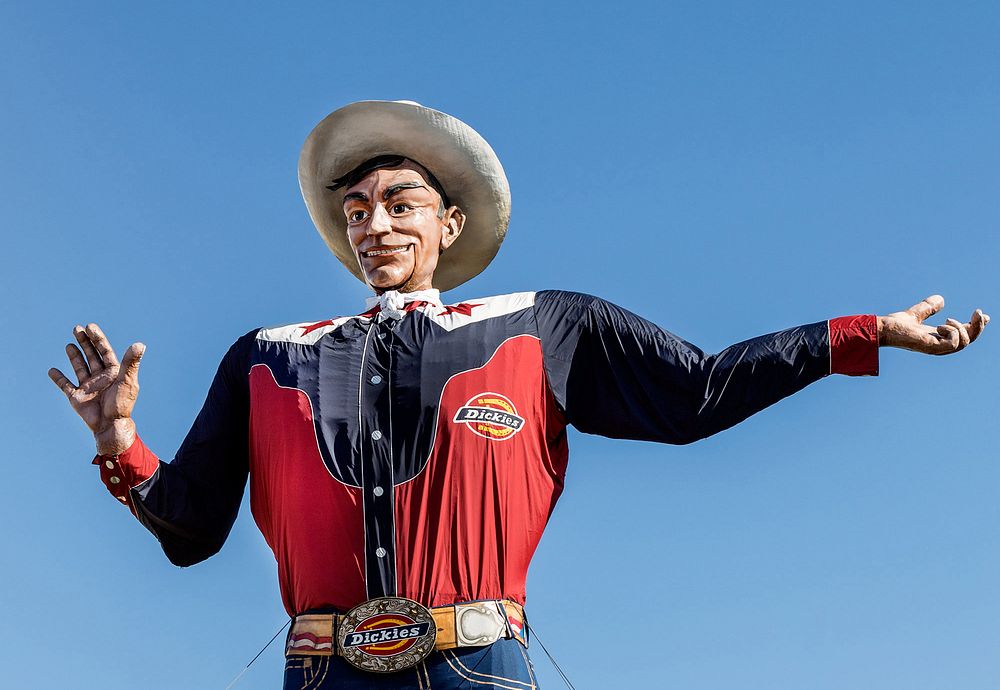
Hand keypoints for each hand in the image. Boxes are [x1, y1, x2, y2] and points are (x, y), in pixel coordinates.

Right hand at [48, 323, 145, 455]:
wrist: (110, 425)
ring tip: (69, 344)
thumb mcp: (127, 380)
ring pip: (80, 367)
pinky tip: (52, 370)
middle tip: (77, 328)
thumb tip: (140, 344)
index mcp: (114, 372)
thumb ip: (130, 362)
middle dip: (85, 342)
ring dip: (74, 356)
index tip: (90, 326)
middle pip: (92, 356)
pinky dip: (59, 379)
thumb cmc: (121, 404)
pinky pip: (66, 386)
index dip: (98, 338)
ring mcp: (89, 386)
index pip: (105, 351)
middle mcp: (101, 377)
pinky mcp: (77, 397)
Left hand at [878, 295, 989, 354]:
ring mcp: (936, 348)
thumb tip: (941, 299)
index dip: (976, 326)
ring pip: (965, 342)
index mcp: (939, 338)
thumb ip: (928, 307)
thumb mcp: (917, 314)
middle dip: (978, 327)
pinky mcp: (932, 347)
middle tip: (978, 312)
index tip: (984, 315)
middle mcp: (940, 345)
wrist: (883, 329)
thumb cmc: (896, 325)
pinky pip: (954, 343)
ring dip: (962, 328)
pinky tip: (941, 326)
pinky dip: (953, 331)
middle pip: (969, 340)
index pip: (963, 335)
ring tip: (947, 320)